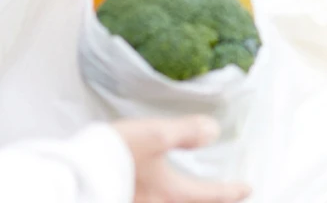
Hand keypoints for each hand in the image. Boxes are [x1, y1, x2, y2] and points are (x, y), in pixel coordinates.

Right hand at [112, 115, 250, 202]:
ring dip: (191, 202)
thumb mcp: (155, 135)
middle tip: (227, 198)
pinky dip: (170, 199)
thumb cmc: (117, 153)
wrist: (79, 173)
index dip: (231, 191)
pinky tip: (162, 191)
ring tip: (198, 196)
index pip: (211, 195)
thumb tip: (213, 130)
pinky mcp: (126, 200)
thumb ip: (187, 132)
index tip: (247, 187)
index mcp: (172, 193)